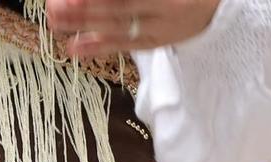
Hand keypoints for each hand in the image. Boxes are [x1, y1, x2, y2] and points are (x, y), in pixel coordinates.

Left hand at [47, 0, 219, 58]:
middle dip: (84, 6)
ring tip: (54, 20)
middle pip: (119, 5)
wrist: (216, 8)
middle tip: (55, 4)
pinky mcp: (153, 42)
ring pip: (117, 25)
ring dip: (84, 24)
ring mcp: (158, 26)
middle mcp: (163, 6)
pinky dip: (98, 46)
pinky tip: (74, 47)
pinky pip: (124, 45)